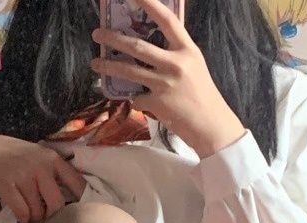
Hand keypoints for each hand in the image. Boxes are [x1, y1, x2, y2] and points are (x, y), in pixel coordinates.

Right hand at [0, 134, 86, 222]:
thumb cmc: (17, 159)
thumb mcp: (40, 158)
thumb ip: (57, 173)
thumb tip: (80, 200)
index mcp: (53, 159)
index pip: (77, 184)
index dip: (82, 202)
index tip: (80, 213)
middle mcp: (40, 165)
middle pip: (57, 205)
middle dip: (51, 215)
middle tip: (43, 213)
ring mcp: (23, 174)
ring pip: (37, 212)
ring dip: (33, 217)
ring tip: (28, 209)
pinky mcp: (6, 184)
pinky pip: (22, 213)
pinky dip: (21, 217)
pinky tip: (18, 212)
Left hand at [91, 0, 246, 158]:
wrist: (211, 125)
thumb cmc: (203, 95)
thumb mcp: (194, 66)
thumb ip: (176, 53)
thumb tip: (152, 45)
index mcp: (187, 50)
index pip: (166, 19)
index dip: (149, 3)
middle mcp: (175, 64)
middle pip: (137, 46)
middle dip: (113, 38)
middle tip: (97, 34)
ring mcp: (165, 84)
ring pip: (129, 71)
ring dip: (108, 67)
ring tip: (94, 64)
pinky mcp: (157, 103)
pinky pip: (136, 98)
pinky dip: (134, 99)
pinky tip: (135, 100)